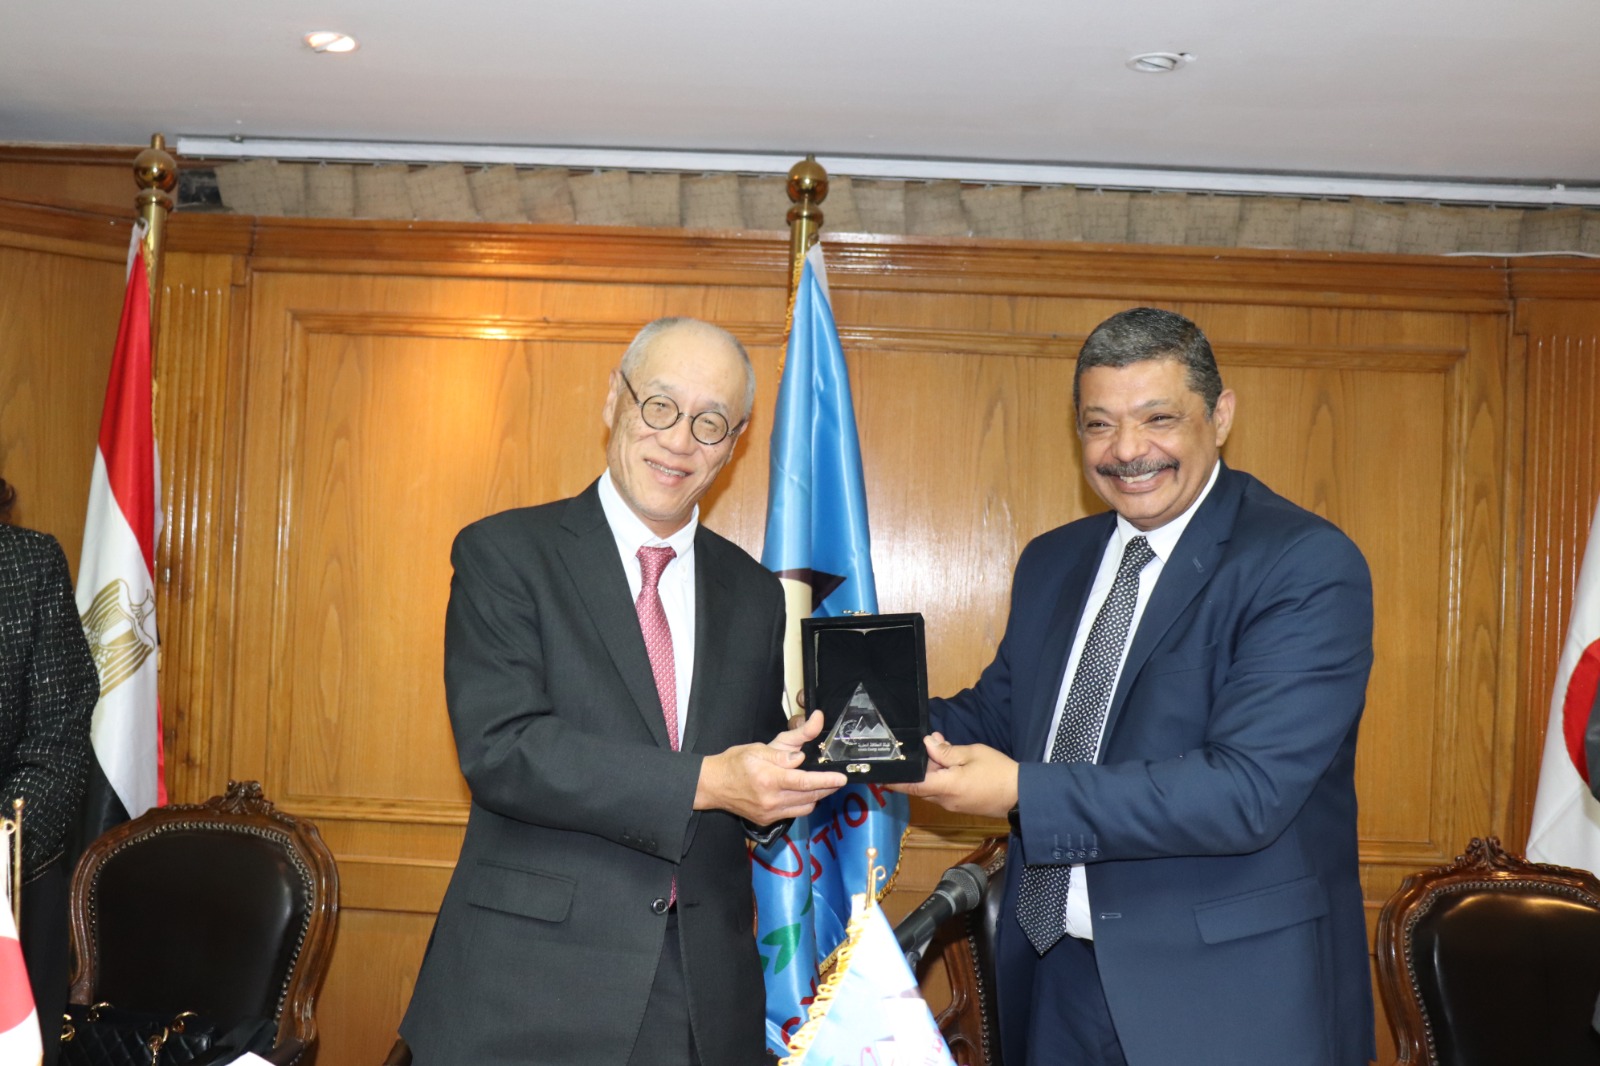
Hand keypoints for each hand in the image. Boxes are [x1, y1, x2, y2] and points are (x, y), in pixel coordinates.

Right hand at [695, 711, 846, 822]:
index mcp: (769, 779)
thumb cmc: (735, 763)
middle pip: (810, 796)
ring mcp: (770, 812)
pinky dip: (803, 803)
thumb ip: (784, 751)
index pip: (805, 781)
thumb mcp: (759, 749)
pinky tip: (803, 792)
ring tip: (822, 784)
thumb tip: (802, 755)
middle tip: (838, 779)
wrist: (713, 785)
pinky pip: (794, 812)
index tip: (841, 778)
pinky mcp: (768, 820)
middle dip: (828, 787)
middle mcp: (771, 800)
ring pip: (805, 807)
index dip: (826, 780)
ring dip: (817, 796)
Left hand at [889, 733, 1018, 818]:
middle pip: (920, 786)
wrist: (1023, 796)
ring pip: (932, 788)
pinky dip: (941, 778)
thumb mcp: (972, 754)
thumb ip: (946, 751)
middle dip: (917, 768)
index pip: (912, 785)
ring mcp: (953, 806)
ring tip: (939, 748)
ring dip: (931, 772)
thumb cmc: (998, 772)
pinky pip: (943, 792)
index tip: (879, 775)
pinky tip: (950, 761)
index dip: (894, 780)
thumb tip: (927, 744)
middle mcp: (945, 800)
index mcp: (945, 787)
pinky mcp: (961, 806)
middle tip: (918, 748)